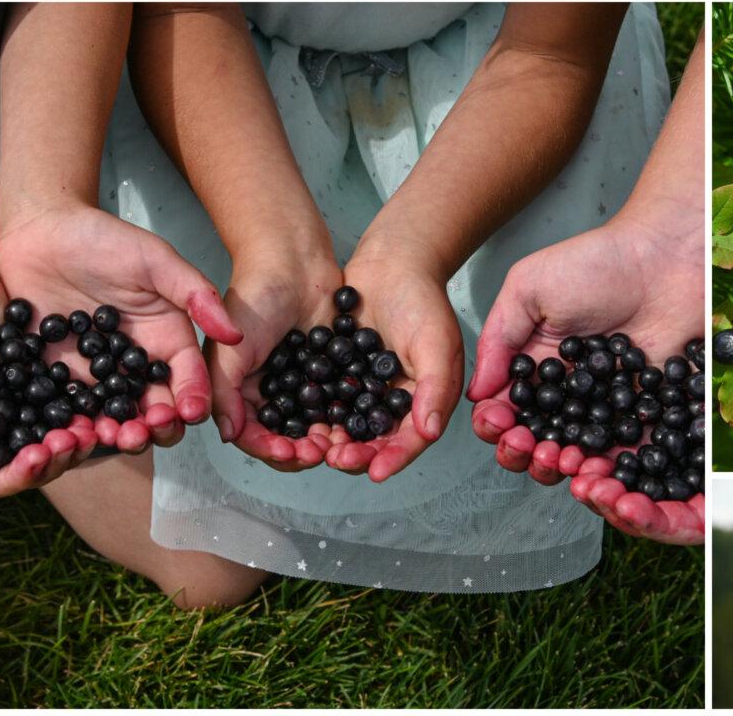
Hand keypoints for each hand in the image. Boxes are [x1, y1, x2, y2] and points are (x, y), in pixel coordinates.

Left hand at [0, 203, 239, 495]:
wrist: (39, 230)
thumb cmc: (101, 238)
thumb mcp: (156, 260)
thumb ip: (196, 293)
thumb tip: (235, 333)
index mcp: (169, 342)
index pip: (190, 380)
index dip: (194, 399)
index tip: (191, 411)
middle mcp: (138, 365)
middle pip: (157, 411)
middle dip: (156, 428)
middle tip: (144, 430)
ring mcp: (98, 376)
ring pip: (115, 418)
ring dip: (117, 433)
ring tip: (110, 434)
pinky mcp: (60, 379)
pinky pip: (70, 411)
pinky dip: (74, 427)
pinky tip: (73, 432)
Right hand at [206, 247, 343, 470]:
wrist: (293, 262)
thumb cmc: (254, 297)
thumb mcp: (229, 348)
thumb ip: (223, 392)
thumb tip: (231, 435)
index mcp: (242, 392)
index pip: (253, 434)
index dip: (269, 448)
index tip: (289, 452)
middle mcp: (273, 394)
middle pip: (288, 437)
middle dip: (302, 450)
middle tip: (320, 452)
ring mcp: (304, 385)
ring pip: (316, 425)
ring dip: (327, 439)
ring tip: (338, 443)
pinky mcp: (332, 373)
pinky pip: (341, 402)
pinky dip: (348, 416)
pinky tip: (357, 422)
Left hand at [322, 251, 463, 481]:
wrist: (391, 261)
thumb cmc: (422, 298)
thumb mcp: (436, 341)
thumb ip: (435, 387)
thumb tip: (429, 432)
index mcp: (424, 399)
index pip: (410, 439)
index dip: (393, 458)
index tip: (374, 471)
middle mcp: (394, 401)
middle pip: (374, 441)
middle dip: (355, 454)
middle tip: (334, 457)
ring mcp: (364, 388)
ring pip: (346, 426)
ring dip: (330, 440)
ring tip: (313, 447)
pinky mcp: (338, 373)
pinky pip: (325, 401)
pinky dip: (313, 413)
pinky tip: (296, 420)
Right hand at [467, 218, 703, 543]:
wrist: (666, 257)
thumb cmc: (596, 263)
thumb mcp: (528, 288)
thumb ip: (497, 340)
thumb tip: (475, 393)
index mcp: (534, 368)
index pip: (504, 411)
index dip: (496, 427)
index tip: (501, 425)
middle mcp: (567, 394)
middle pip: (536, 443)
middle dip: (525, 454)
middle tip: (532, 446)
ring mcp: (607, 409)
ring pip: (578, 458)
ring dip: (564, 469)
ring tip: (564, 460)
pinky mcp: (646, 416)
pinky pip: (627, 455)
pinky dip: (612, 472)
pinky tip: (602, 471)